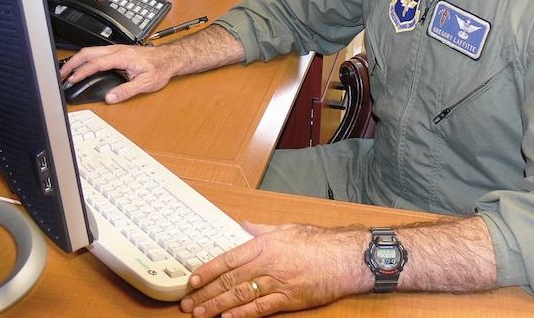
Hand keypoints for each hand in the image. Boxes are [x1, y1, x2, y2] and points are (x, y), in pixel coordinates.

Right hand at [60, 44, 173, 102]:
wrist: (169, 58)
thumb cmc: (160, 68)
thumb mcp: (146, 83)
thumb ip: (127, 91)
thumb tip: (110, 97)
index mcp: (122, 56)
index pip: (96, 63)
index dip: (82, 71)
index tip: (71, 80)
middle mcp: (117, 50)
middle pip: (88, 52)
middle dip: (72, 63)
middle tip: (60, 75)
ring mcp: (116, 50)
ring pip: (91, 51)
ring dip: (77, 60)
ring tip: (67, 72)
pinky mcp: (117, 52)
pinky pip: (96, 53)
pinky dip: (85, 59)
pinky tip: (82, 67)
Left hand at [180, 222, 371, 317]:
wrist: (345, 257)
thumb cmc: (318, 242)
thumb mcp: (286, 228)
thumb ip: (261, 229)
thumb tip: (244, 225)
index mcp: (264, 245)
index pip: (228, 259)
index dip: (208, 270)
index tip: (193, 280)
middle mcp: (267, 263)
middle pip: (230, 280)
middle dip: (206, 293)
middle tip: (189, 303)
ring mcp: (277, 283)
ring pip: (240, 296)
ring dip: (217, 306)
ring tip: (200, 314)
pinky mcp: (289, 299)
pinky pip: (261, 308)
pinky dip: (243, 314)